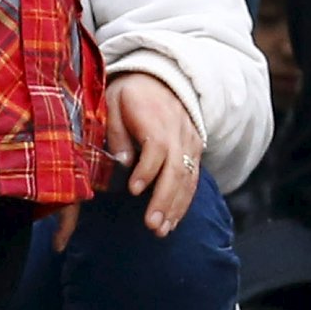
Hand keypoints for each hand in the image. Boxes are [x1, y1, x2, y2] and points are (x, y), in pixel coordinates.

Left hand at [106, 70, 201, 236]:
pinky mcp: (196, 152)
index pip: (156, 147)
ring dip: (175, 207)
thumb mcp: (114, 102)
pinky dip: (184, 202)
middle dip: (164, 199)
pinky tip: (172, 222)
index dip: (147, 169)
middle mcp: (179, 132)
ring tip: (161, 230)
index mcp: (157, 118)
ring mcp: (191, 143)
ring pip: (188, 178)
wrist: (161, 79)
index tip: (133, 189)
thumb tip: (122, 161)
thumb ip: (117, 131)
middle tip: (152, 225)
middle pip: (176, 168)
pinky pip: (193, 180)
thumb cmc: (130, 94)